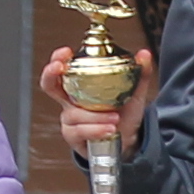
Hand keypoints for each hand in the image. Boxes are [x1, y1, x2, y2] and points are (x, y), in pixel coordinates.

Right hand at [41, 40, 156, 159]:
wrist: (128, 140)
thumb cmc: (124, 114)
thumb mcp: (134, 93)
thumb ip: (139, 74)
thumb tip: (144, 54)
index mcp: (81, 86)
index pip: (62, 69)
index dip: (58, 59)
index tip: (65, 53)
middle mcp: (71, 101)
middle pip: (49, 85)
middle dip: (50, 74)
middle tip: (60, 68)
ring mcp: (70, 119)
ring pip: (74, 113)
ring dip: (95, 115)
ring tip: (115, 118)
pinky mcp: (73, 137)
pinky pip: (80, 131)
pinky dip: (96, 129)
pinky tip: (109, 129)